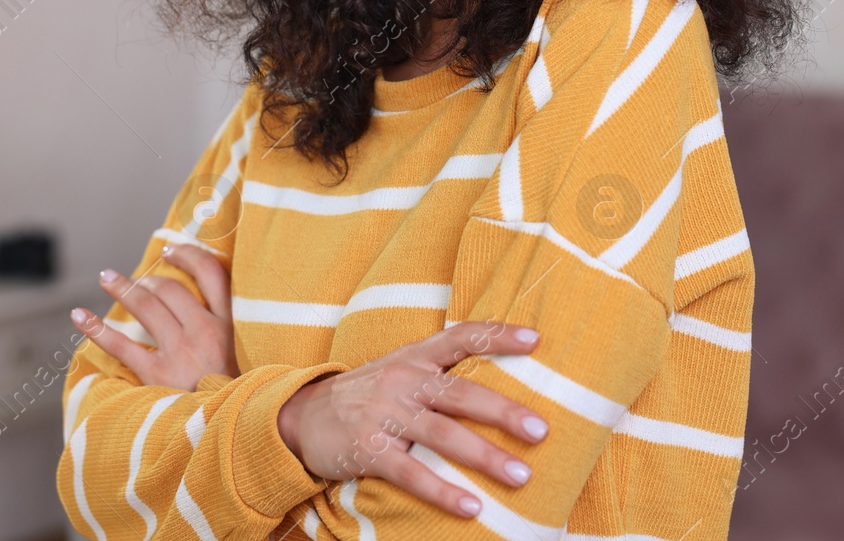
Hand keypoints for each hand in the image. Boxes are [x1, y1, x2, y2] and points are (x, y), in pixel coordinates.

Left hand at [70, 243, 237, 390]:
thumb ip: (232, 334)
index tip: (172, 250)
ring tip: (107, 278)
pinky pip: (122, 345)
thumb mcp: (248, 357)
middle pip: (171, 288)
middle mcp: (206, 331)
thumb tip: (207, 311)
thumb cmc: (240, 396)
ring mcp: (181, 352)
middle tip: (133, 278)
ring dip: (123, 287)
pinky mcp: (159, 376)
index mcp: (232, 324)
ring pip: (146, 306)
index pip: (213, 274)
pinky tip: (79, 316)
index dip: (189, 255)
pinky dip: (96, 328)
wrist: (238, 432)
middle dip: (147, 277)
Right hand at [276, 321, 549, 518]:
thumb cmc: (369, 393)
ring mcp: (385, 415)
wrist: (302, 415)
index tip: (536, 340)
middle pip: (461, 393)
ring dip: (484, 456)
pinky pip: (411, 473)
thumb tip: (502, 378)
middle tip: (541, 430)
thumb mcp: (400, 368)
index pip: (461, 337)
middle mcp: (403, 380)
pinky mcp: (368, 450)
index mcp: (415, 356)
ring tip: (521, 476)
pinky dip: (442, 491)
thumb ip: (441, 369)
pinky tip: (471, 507)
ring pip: (442, 435)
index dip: (498, 336)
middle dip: (503, 412)